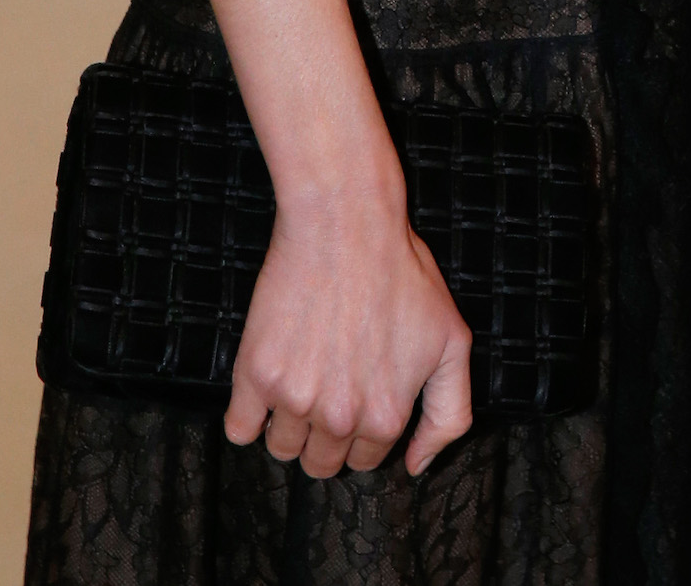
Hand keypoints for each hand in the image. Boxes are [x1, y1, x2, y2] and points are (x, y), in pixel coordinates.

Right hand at [225, 179, 471, 476]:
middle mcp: (339, 417)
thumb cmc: (400, 272)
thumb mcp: (452, 341)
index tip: (357, 393)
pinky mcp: (256, 375)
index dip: (361, 428)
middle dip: (325, 433)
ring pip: (281, 449)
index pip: (365, 459)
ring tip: (303, 371)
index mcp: (385, 416)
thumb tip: (417, 466)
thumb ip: (448, 414)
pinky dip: (247, 414)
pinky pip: (238, 429)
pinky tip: (267, 380)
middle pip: (320, 463)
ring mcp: (295, 398)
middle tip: (329, 381)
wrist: (346, 224)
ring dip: (288, 423)